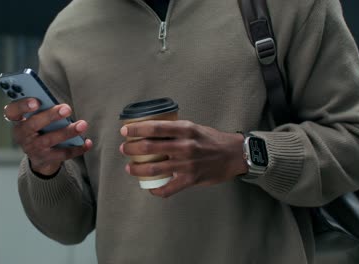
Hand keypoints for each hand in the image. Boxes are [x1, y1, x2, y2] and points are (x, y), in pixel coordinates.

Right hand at [4, 98, 91, 175]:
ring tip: (82, 125)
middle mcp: (22, 135)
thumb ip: (43, 108)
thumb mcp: (37, 117)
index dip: (22, 106)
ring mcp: (32, 148)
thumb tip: (61, 104)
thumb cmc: (40, 127)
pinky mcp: (45, 159)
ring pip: (49, 140)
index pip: (11, 111)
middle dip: (51, 116)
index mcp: (17, 120)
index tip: (36, 101)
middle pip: (33, 124)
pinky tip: (87, 142)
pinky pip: (62, 154)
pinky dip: (77, 148)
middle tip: (67, 109)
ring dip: (67, 132)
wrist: (39, 155)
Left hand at [119, 120, 247, 197]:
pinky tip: (150, 188)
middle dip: (131, 149)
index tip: (125, 132)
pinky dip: (156, 190)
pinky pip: (168, 189)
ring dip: (137, 169)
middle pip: (149, 148)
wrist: (233, 155)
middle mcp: (185, 146)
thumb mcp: (194, 127)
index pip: (154, 128)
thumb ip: (175, 129)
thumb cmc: (211, 140)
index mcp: (185, 129)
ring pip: (154, 169)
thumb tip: (151, 130)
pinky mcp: (190, 179)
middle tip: (125, 150)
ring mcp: (187, 164)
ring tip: (130, 168)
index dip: (136, 130)